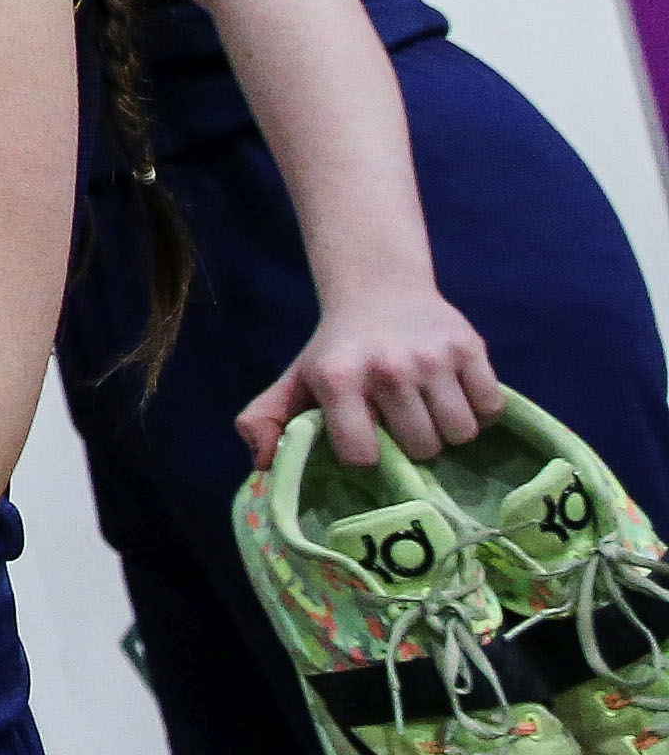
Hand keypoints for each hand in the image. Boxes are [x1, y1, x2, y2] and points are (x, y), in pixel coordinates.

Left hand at [237, 285, 503, 465]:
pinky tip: (453, 395)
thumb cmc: (336, 349)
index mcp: (338, 379)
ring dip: (448, 431)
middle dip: (414, 446)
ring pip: (460, 432)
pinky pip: (491, 408)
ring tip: (428, 410)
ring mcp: (433, 357)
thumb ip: (265, 422)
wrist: (379, 289)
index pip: (363, 455)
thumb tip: (263, 465)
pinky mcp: (470, 347)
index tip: (364, 440)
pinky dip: (478, 410)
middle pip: (423, 448)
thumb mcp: (294, 381)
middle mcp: (388, 367)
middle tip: (401, 422)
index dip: (365, 456)